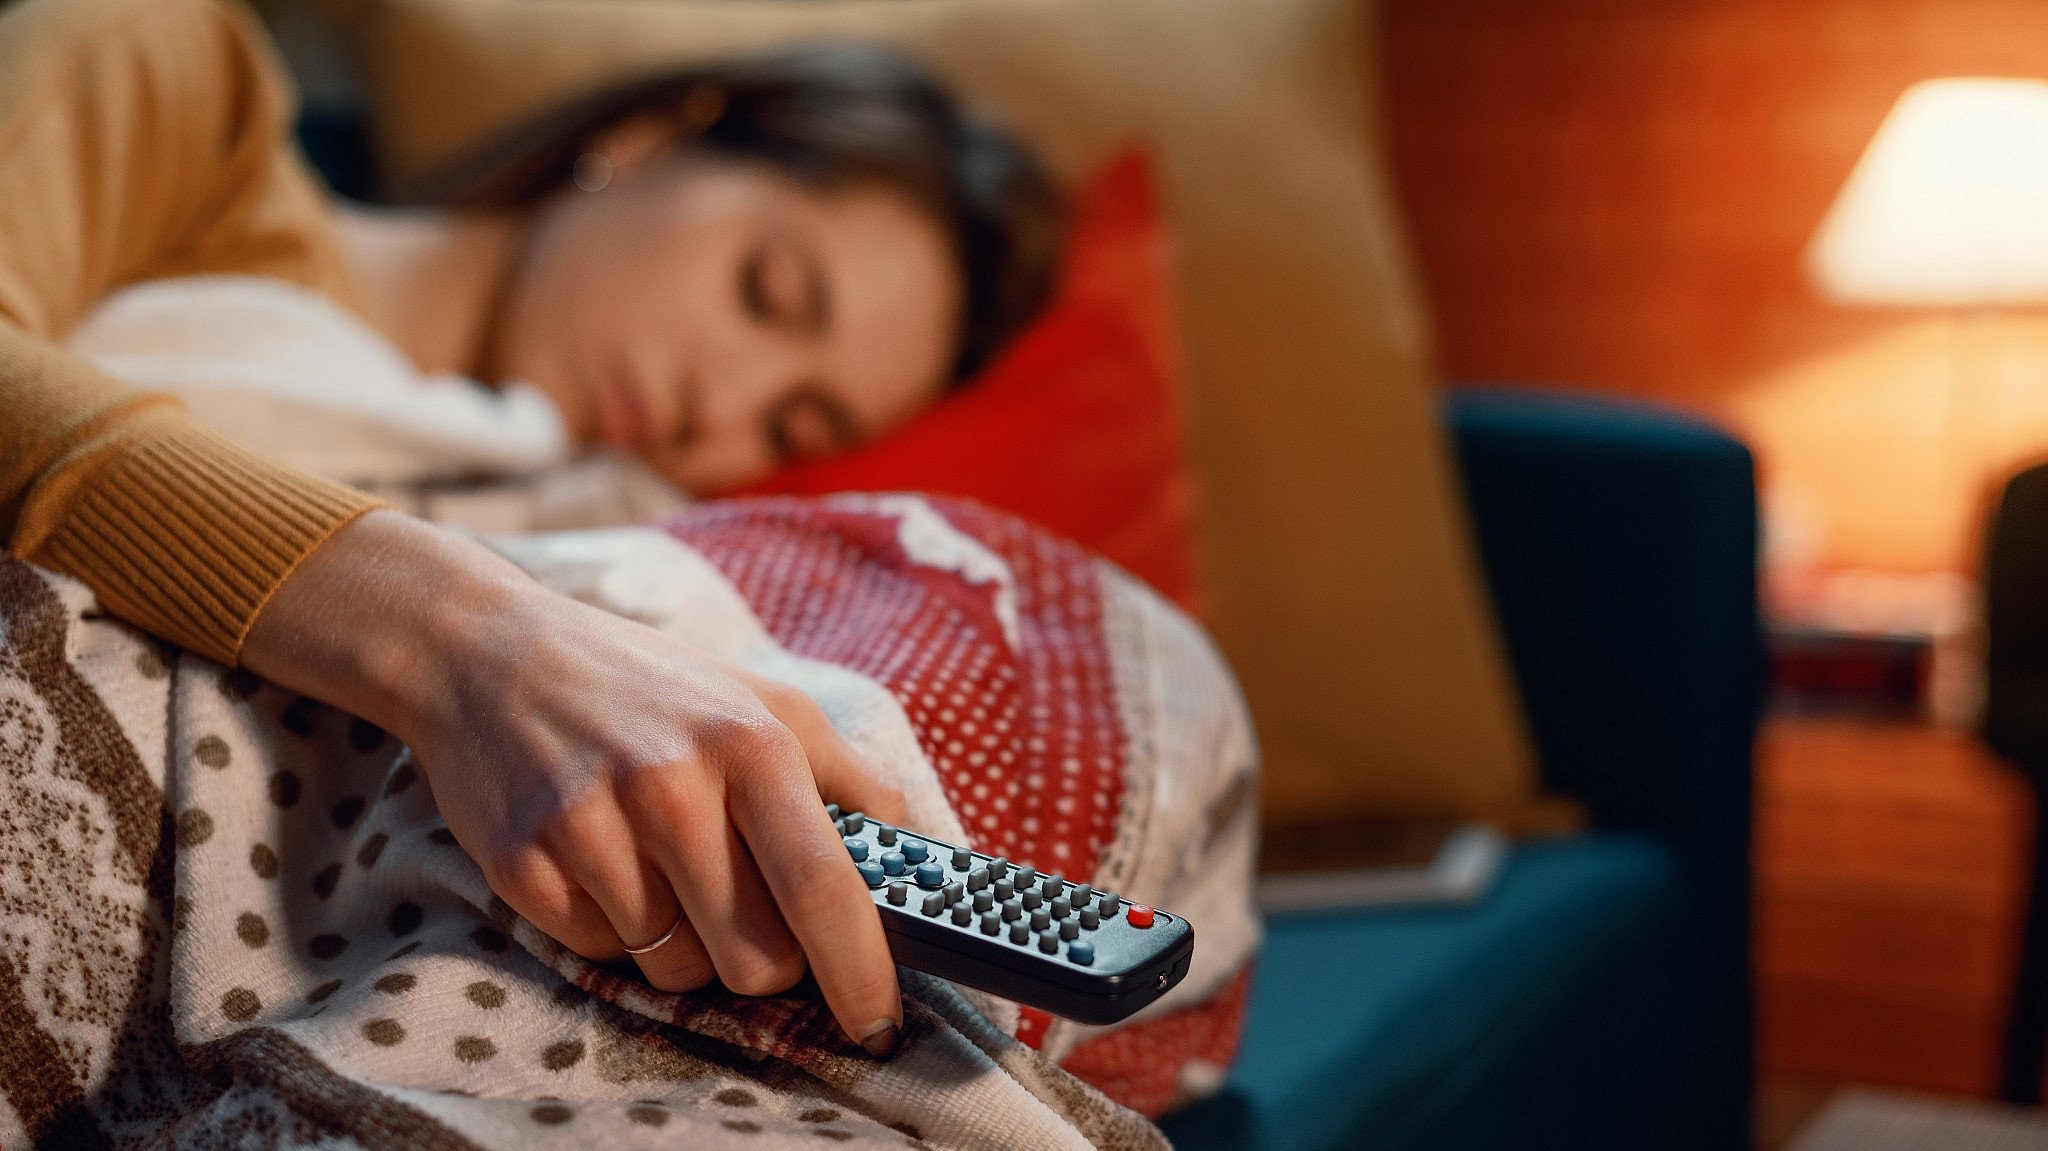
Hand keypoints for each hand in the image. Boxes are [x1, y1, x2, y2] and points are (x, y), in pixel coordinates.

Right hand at [243, 510, 908, 1053]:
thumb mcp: (764, 702)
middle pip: (755, 959)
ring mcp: (590, 826)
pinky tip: (599, 859)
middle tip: (745, 912)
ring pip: (677, 970)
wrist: (489, 652)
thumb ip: (850, 782)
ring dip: (683, 943)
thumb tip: (916, 868)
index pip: (823, 887)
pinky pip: (601, 956)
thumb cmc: (651, 689)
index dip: (860, 971)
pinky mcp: (522, 864)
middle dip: (765, 961)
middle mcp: (671, 784)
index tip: (879, 1023)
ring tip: (658, 863)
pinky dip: (613, 928)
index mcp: (750, 741)